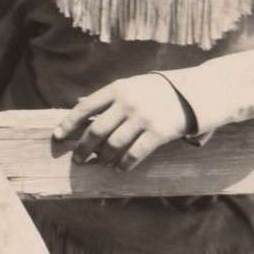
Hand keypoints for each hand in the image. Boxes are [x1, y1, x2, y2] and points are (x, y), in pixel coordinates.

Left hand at [53, 74, 195, 170]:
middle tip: (78, 159)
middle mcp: (128, 102)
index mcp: (118, 88)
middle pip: (96, 130)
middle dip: (83, 148)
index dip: (69, 123)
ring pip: (113, 145)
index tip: (57, 137)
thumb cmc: (159, 90)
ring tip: (102, 163)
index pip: (85, 107)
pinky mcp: (159, 132)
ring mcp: (143, 117)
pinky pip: (134, 154)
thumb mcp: (132, 85)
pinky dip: (124, 164)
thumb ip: (108, 97)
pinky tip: (120, 168)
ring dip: (104, 158)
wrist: (196, 91)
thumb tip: (78, 104)